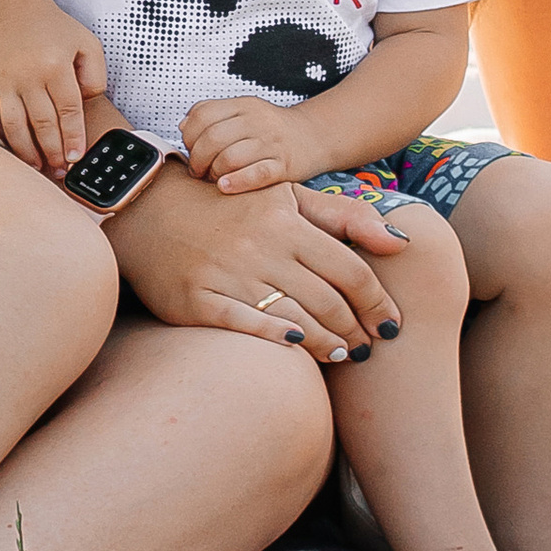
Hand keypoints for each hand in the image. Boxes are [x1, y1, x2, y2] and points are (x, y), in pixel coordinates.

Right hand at [0, 12, 109, 174]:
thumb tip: (88, 104)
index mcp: (56, 66)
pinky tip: (7, 147)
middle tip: (60, 170)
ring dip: (26, 152)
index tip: (76, 158)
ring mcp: (3, 81)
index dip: (74, 139)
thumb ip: (96, 75)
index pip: (69, 111)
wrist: (11, 8)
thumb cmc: (53, 29)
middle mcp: (28, 75)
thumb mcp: (87, 43)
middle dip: (53, 153)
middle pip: (42, 125)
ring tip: (37, 166)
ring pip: (14, 127)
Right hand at [107, 161, 411, 365]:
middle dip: (357, 329)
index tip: (391, 324)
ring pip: (293, 319)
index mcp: (286, 222)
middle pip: (327, 300)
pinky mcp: (197, 299)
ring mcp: (227, 275)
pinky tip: (298, 351)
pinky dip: (277, 340)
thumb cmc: (229, 203)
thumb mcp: (286, 197)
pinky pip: (245, 327)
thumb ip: (345, 216)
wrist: (149, 207)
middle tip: (369, 348)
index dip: (378, 302)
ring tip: (343, 354)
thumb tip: (401, 242)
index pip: (350, 269)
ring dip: (326, 343)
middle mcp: (261, 247)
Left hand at [182, 93, 308, 192]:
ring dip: (214, 173)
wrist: (313, 135)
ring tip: (214, 178)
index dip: (189, 135)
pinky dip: (237, 182)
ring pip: (230, 157)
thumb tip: (184, 126)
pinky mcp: (283, 166)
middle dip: (198, 159)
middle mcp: (257, 121)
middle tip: (198, 170)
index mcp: (243, 105)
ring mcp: (271, 143)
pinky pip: (256, 174)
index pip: (203, 114)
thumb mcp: (242, 111)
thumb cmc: (270, 128)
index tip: (190, 148)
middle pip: (212, 138)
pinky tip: (225, 186)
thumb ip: (211, 114)